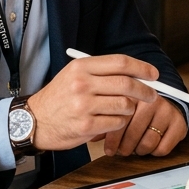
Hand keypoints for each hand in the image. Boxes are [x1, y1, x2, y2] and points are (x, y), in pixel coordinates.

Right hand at [27, 54, 157, 151]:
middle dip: (145, 90)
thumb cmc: (59, 97)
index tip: (153, 74)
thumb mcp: (74, 75)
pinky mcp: (86, 126)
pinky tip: (112, 121)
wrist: (34, 121)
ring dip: (130, 109)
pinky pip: (117, 123)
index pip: (120, 63)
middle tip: (152, 95)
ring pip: (125, 104)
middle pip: (127, 83)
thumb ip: (102, 72)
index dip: (141, 68)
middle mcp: (82, 84)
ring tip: (123, 110)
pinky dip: (120, 122)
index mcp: (81, 67)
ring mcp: (84, 105)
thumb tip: (137, 73)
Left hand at [103, 96, 186, 156]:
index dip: (113, 138)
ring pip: (147, 143)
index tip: (109, 149)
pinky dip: (154, 152)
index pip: (120, 120)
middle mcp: (152, 100)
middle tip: (121, 151)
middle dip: (125, 148)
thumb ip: (106, 118)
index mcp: (134, 93)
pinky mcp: (179, 123)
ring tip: (135, 148)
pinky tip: (150, 146)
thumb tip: (92, 137)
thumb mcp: (121, 105)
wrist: (170, 99)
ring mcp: (166, 111)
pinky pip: (162, 148)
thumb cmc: (139, 105)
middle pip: (133, 134)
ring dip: (139, 150)